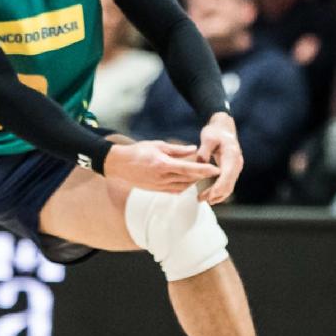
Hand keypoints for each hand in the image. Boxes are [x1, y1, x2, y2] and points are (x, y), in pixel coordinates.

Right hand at [102, 140, 217, 192]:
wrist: (119, 165)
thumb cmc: (138, 151)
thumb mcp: (158, 145)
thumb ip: (177, 149)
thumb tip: (194, 149)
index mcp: (163, 164)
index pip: (188, 168)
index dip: (204, 169)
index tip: (216, 169)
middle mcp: (162, 177)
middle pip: (188, 179)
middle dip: (203, 176)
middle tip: (214, 172)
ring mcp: (159, 186)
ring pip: (183, 186)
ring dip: (194, 181)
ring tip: (202, 175)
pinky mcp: (156, 190)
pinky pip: (175, 190)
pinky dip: (184, 186)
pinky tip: (188, 181)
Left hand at [194, 112, 242, 203]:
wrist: (223, 128)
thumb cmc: (214, 132)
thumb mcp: (208, 137)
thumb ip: (204, 150)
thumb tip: (201, 163)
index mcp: (231, 154)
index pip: (227, 175)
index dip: (218, 187)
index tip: (209, 196)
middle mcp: (237, 163)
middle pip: (229, 184)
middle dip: (216, 194)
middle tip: (200, 199)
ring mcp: (236, 167)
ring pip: (229, 186)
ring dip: (217, 195)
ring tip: (202, 199)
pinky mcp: (232, 170)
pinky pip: (228, 184)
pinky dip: (219, 191)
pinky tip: (209, 195)